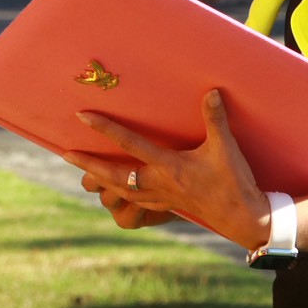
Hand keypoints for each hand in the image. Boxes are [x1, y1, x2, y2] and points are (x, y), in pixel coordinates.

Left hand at [63, 89, 270, 248]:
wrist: (241, 216)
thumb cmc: (233, 181)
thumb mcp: (225, 147)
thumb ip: (215, 118)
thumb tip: (210, 92)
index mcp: (169, 166)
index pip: (131, 144)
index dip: (106, 129)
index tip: (84, 117)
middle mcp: (158, 182)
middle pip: (114, 175)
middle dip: (89, 165)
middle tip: (66, 155)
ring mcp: (161, 196)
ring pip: (121, 190)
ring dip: (100, 180)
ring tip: (84, 172)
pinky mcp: (167, 204)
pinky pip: (136, 200)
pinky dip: (121, 194)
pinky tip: (114, 192)